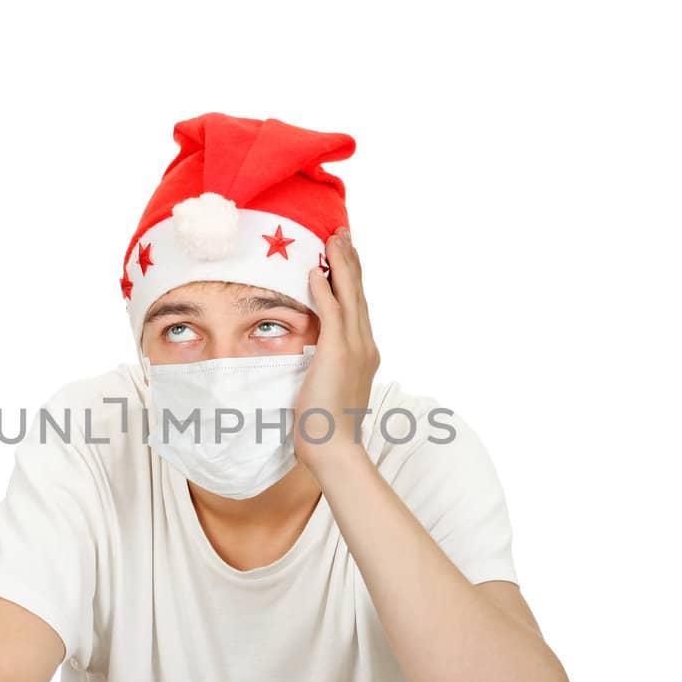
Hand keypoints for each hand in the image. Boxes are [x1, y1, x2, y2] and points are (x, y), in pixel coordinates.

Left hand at [297, 226, 379, 474]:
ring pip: (350, 296)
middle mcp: (366, 345)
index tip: (346, 255)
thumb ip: (327, 366)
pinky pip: (331, 312)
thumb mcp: (329, 387)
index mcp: (365, 352)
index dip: (352, 278)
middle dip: (351, 261)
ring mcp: (355, 348)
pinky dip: (325, 290)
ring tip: (334, 239)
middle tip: (343, 234)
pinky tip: (316, 271)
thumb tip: (317, 358)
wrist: (335, 448)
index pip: (358, 306)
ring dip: (341, 265)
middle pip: (359, 293)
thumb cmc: (327, 426)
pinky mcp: (338, 353)